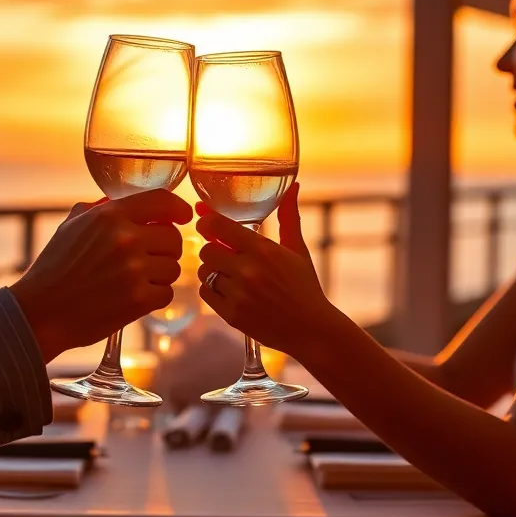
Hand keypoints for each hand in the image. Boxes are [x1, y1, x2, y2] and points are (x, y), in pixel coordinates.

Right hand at [11, 189, 191, 361]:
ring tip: (135, 279)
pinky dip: (155, 296)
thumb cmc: (54, 267)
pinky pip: (167, 293)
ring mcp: (134, 271)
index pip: (162, 201)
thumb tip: (125, 199)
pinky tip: (134, 296)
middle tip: (148, 257)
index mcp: (110, 216)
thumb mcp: (72, 225)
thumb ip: (101, 208)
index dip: (178, 208)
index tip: (184, 216)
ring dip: (160, 274)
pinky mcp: (139, 301)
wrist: (41, 311)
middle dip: (165, 247)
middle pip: (174, 237)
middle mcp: (126, 239)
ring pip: (173, 267)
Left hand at [195, 183, 345, 357]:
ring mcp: (239, 294)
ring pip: (203, 271)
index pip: (218, 225)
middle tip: (224, 254)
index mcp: (264, 250)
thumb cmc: (305, 287)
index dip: (207, 221)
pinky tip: (228, 291)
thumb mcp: (298, 250)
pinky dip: (212, 290)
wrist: (312, 330)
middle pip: (206, 249)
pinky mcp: (232, 315)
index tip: (205, 221)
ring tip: (229, 275)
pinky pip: (205, 293)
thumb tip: (294, 186)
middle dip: (213, 249)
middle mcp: (249, 270)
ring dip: (212, 270)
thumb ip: (289, 217)